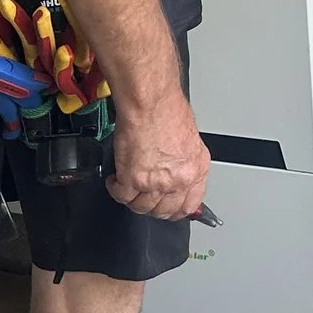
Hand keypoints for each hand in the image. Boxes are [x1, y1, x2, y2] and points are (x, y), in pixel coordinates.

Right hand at [106, 93, 210, 220]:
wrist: (150, 102)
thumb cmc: (168, 110)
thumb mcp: (189, 140)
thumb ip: (184, 162)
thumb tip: (176, 173)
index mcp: (196, 170)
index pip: (190, 205)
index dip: (176, 209)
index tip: (168, 207)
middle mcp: (179, 180)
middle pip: (163, 210)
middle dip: (152, 206)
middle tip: (143, 195)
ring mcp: (156, 183)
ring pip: (141, 207)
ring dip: (133, 198)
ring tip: (128, 186)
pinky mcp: (133, 179)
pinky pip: (122, 196)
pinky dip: (116, 190)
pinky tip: (116, 180)